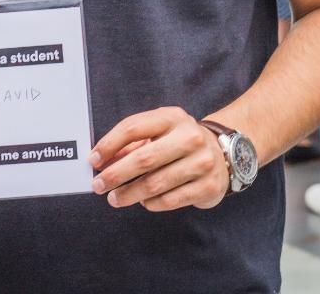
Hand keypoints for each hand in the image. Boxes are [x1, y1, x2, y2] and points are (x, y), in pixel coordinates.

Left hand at [89, 106, 228, 211]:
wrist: (225, 153)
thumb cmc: (181, 141)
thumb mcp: (160, 132)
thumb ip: (132, 144)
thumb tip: (102, 160)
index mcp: (172, 117)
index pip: (133, 127)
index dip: (109, 144)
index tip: (94, 159)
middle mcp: (189, 137)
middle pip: (144, 158)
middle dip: (116, 174)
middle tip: (98, 185)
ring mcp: (201, 162)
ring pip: (156, 183)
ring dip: (129, 194)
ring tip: (114, 198)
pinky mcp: (208, 186)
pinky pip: (171, 200)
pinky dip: (152, 203)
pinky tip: (142, 202)